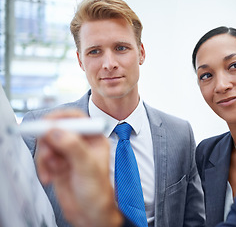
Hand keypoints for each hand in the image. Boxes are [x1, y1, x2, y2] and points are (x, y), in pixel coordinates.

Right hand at [35, 109, 122, 226]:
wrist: (90, 213)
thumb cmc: (98, 192)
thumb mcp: (88, 167)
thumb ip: (73, 147)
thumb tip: (57, 131)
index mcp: (94, 138)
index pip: (77, 118)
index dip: (60, 118)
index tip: (47, 124)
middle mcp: (81, 143)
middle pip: (58, 129)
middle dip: (49, 140)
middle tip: (46, 151)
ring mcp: (68, 153)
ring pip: (48, 143)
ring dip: (45, 155)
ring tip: (51, 168)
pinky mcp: (57, 163)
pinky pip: (43, 157)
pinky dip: (42, 166)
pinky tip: (49, 177)